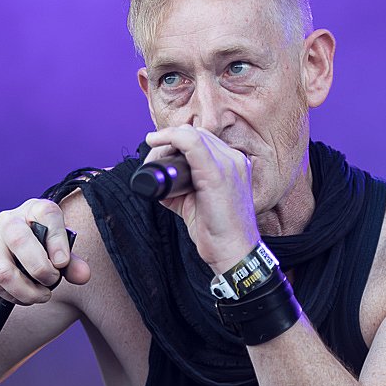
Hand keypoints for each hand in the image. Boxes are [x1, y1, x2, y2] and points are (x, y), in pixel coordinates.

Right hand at [0, 199, 89, 304]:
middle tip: (52, 283)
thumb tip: (84, 275)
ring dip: (27, 291)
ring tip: (41, 296)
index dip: (57, 239)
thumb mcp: (56, 257)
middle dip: (40, 269)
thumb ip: (71, 265)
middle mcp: (9, 219)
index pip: (47, 213)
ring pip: (4, 271)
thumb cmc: (35, 256)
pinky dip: (12, 296)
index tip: (62, 263)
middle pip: (20, 239)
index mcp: (35, 210)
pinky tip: (21, 295)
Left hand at [144, 126, 259, 273]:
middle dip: (169, 140)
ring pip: (192, 135)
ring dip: (166, 141)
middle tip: (153, 158)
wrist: (233, 252)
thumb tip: (158, 183)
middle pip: (196, 134)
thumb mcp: (195, 204)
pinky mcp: (217, 173)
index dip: (178, 141)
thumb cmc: (216, 231)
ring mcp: (228, 164)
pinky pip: (191, 142)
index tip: (160, 153)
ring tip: (152, 158)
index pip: (203, 139)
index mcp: (233, 164)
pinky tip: (155, 142)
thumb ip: (180, 190)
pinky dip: (170, 138)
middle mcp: (233, 160)